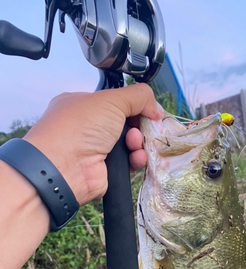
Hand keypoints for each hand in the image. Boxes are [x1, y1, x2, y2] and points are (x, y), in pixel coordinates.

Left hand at [24, 84, 162, 205]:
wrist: (64, 167)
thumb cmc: (80, 127)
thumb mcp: (111, 100)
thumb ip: (138, 97)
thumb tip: (156, 107)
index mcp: (83, 105)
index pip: (115, 103)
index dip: (134, 106)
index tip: (149, 110)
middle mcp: (87, 128)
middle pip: (125, 124)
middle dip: (138, 125)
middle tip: (144, 127)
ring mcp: (95, 151)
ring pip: (129, 144)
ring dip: (138, 142)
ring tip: (135, 142)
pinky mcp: (105, 171)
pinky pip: (128, 163)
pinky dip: (136, 159)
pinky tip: (136, 157)